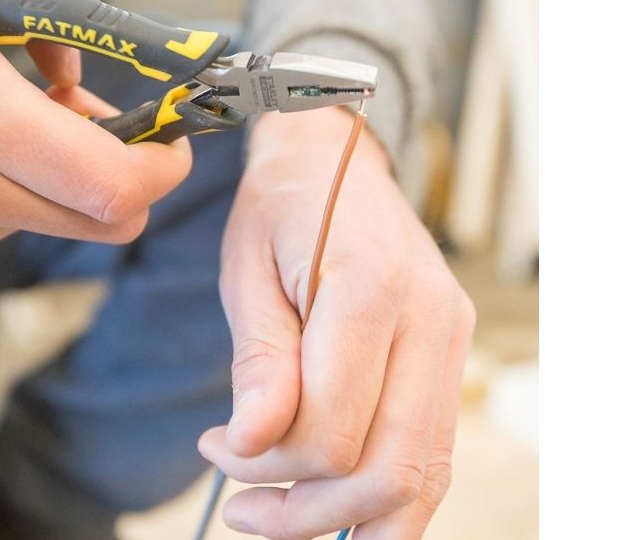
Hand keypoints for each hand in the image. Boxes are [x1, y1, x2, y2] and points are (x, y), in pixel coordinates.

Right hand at [0, 0, 190, 271]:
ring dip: (57, 173)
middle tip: (111, 126)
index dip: (162, 167)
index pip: (113, 188)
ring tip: (14, 114)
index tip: (170, 140)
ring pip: (50, 219)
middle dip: (123, 174)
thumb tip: (78, 59)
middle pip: (101, 223)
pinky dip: (12, 187)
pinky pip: (2, 225)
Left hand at [199, 107, 474, 538]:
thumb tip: (253, 445)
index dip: (265, 460)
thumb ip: (260, 361)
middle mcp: (429, 320)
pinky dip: (385, 497)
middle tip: (241, 506)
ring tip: (276, 514)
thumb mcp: (246, 273)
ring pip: (421, 477)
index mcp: (371, 289)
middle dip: (303, 509)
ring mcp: (451, 340)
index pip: (330, 427)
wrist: (334, 161)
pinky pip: (432, 455)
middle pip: (384, 469)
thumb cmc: (280, 210)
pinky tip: (333, 501)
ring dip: (346, 518)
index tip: (214, 444)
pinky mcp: (451, 355)